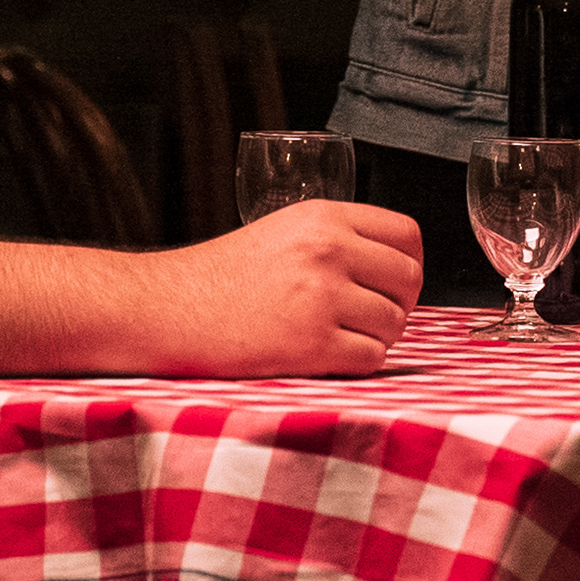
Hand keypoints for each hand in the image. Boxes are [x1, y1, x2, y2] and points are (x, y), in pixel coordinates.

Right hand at [149, 200, 422, 376]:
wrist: (170, 309)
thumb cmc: (222, 277)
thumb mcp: (284, 231)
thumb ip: (336, 239)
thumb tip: (391, 268)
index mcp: (324, 217)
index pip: (407, 234)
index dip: (408, 263)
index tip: (393, 282)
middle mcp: (329, 250)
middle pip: (409, 280)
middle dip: (397, 303)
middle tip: (367, 317)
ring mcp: (322, 297)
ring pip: (395, 323)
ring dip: (376, 337)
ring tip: (338, 337)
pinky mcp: (312, 344)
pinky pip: (372, 358)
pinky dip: (357, 363)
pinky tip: (326, 356)